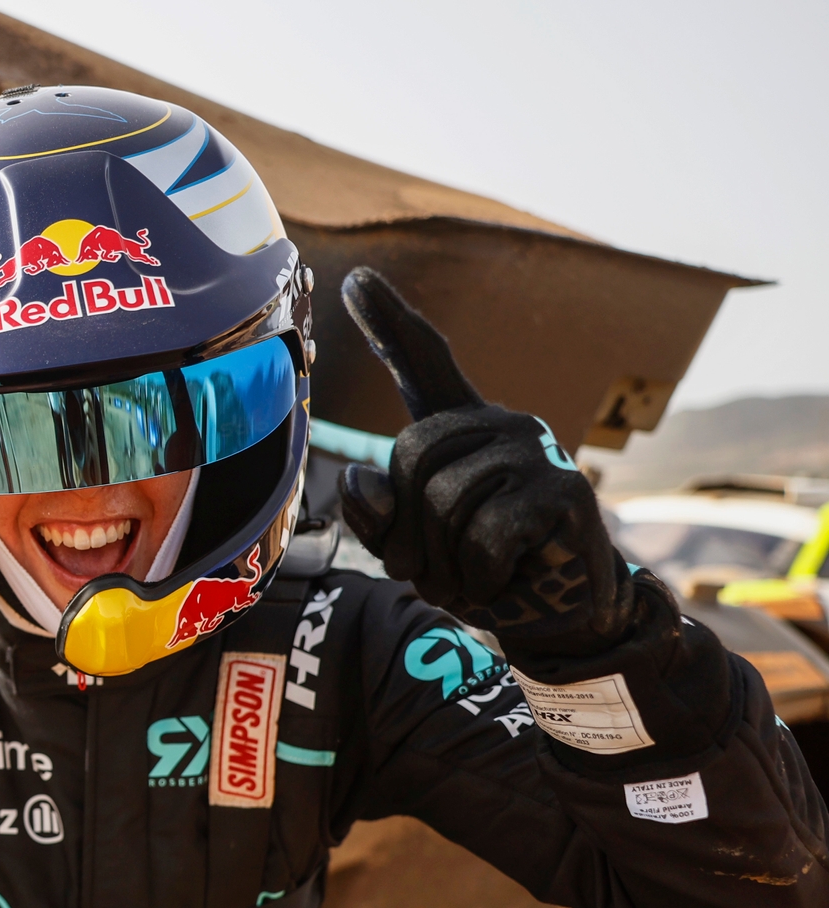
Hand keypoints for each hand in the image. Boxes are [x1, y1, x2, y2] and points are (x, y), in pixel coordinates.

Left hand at [334, 268, 631, 656]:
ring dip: (447, 561)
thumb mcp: (412, 550)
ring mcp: (535, 450)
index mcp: (460, 429)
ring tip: (479, 573)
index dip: (387, 322)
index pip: (422, 365)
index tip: (354, 277)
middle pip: (408, 457)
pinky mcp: (564, 490)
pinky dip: (481, 575)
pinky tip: (508, 578)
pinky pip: (483, 536)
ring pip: (444, 501)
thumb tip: (357, 478)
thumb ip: (376, 516)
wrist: (559, 619)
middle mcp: (500, 423)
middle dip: (410, 530)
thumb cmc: (483, 573)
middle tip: (441, 567)